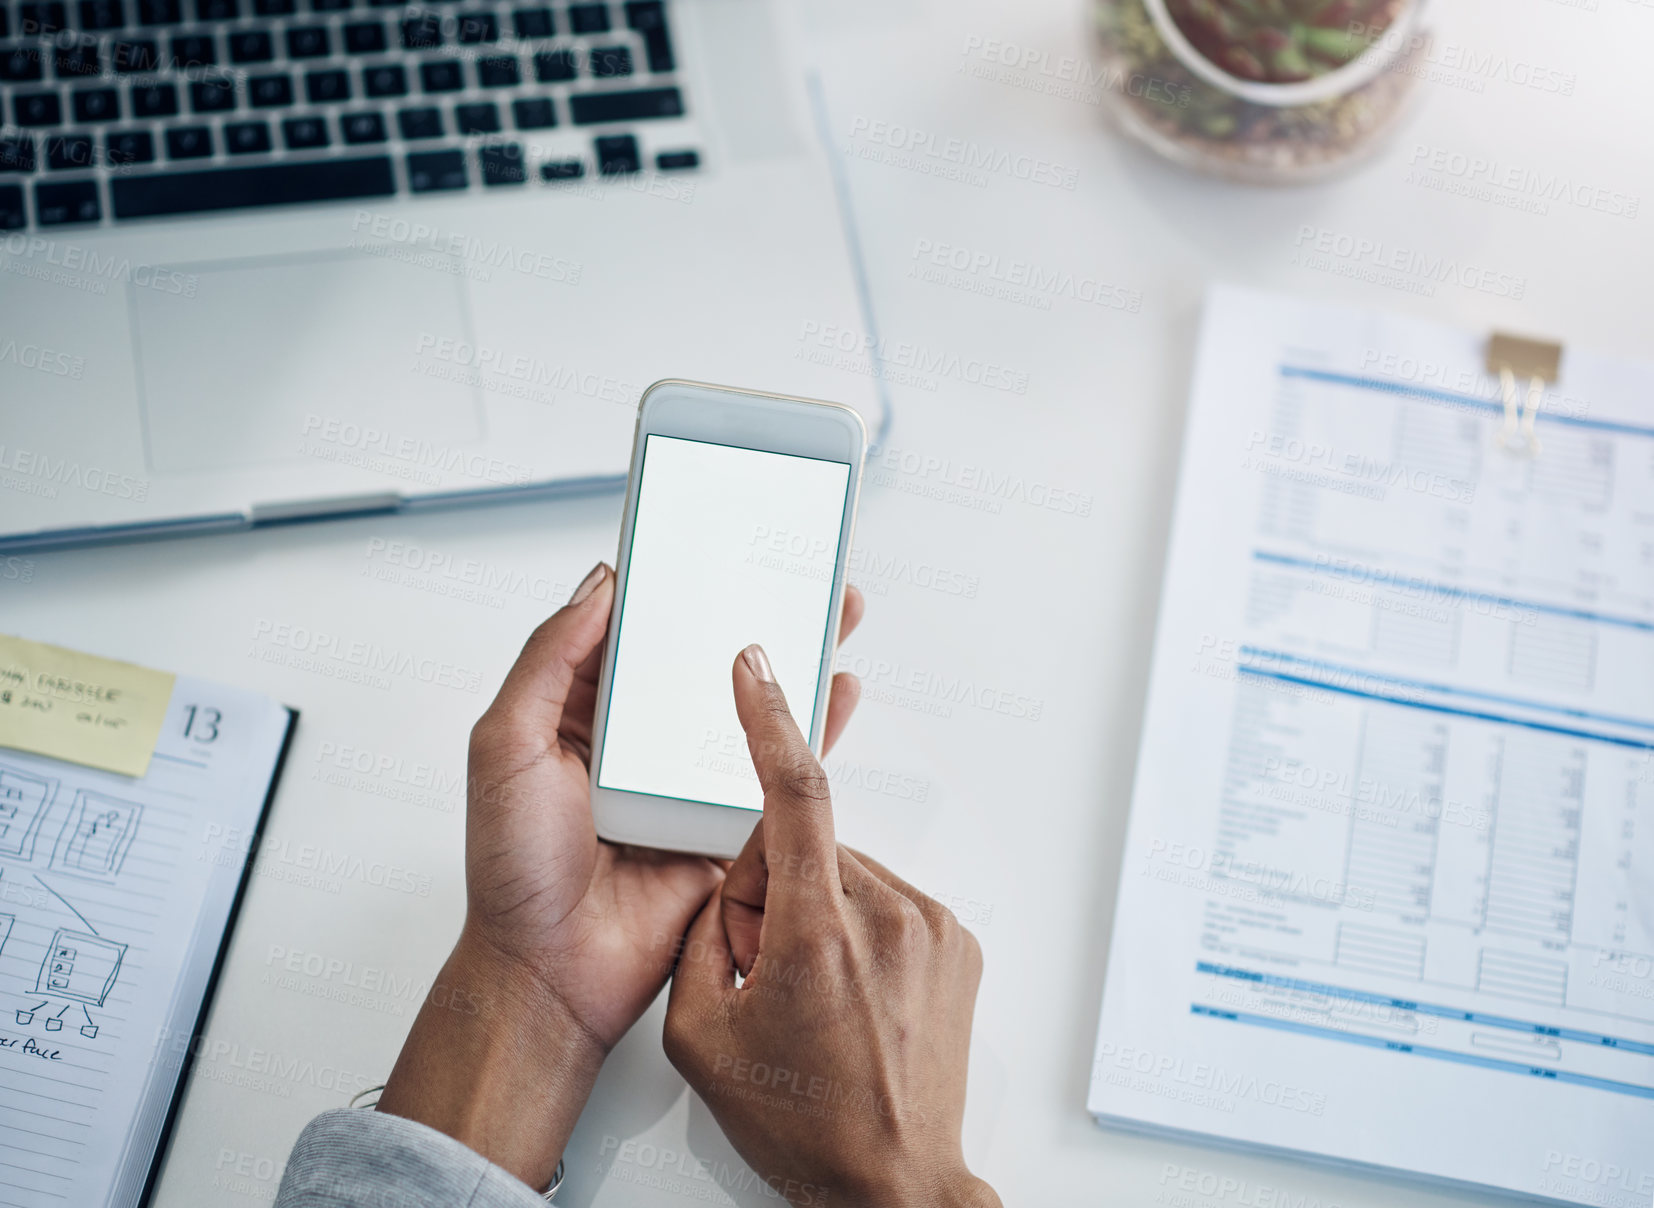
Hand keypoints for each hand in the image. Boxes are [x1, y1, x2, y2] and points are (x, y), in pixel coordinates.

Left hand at [378, 564, 865, 1187]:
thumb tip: (599, 586)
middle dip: (750, 608)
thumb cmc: (513, 869)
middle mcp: (641, 737)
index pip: (635, 628)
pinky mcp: (729, 823)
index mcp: (583, 710)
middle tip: (792, 560)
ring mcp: (689, 778)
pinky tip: (841, 693)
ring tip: (834, 608)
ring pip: (751, 703)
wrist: (552, 973)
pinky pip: (777, 769)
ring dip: (795, 657)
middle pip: (705, 657)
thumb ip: (547, 663)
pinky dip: (814, 730)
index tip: (710, 536)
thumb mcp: (505, 747)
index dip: (671, 583)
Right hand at [664, 645, 999, 1207]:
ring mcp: (934, 927)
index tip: (756, 667)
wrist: (894, 1184)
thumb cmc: (803, 1123)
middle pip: (807, 848)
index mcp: (820, 932)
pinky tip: (853, 995)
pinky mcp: (959, 941)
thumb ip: (706, 933)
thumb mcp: (701, 1035)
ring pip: (847, 873)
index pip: (795, 796)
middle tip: (768, 971)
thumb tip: (736, 883)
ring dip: (818, 910)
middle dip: (772, 889)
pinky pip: (888, 900)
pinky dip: (860, 928)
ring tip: (817, 997)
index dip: (770, 721)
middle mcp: (889, 915)